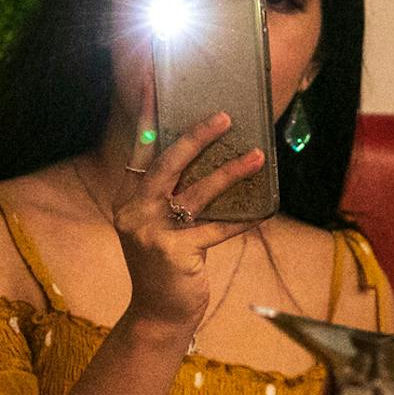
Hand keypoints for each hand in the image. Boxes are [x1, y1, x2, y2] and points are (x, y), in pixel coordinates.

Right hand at [106, 65, 264, 334]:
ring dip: (230, 172)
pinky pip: (216, 229)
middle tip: (224, 116)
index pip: (140, 148)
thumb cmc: (165, 267)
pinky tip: (264, 211)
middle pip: (166, 162)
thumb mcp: (158, 226)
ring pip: (196, 192)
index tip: (154, 79)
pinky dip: (241, 220)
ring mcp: (151, 232)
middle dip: (196, 136)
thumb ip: (170, 197)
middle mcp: (134, 210)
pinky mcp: (175, 252)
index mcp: (129, 198)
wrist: (158, 315)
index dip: (147, 113)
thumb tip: (208, 159)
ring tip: (258, 156)